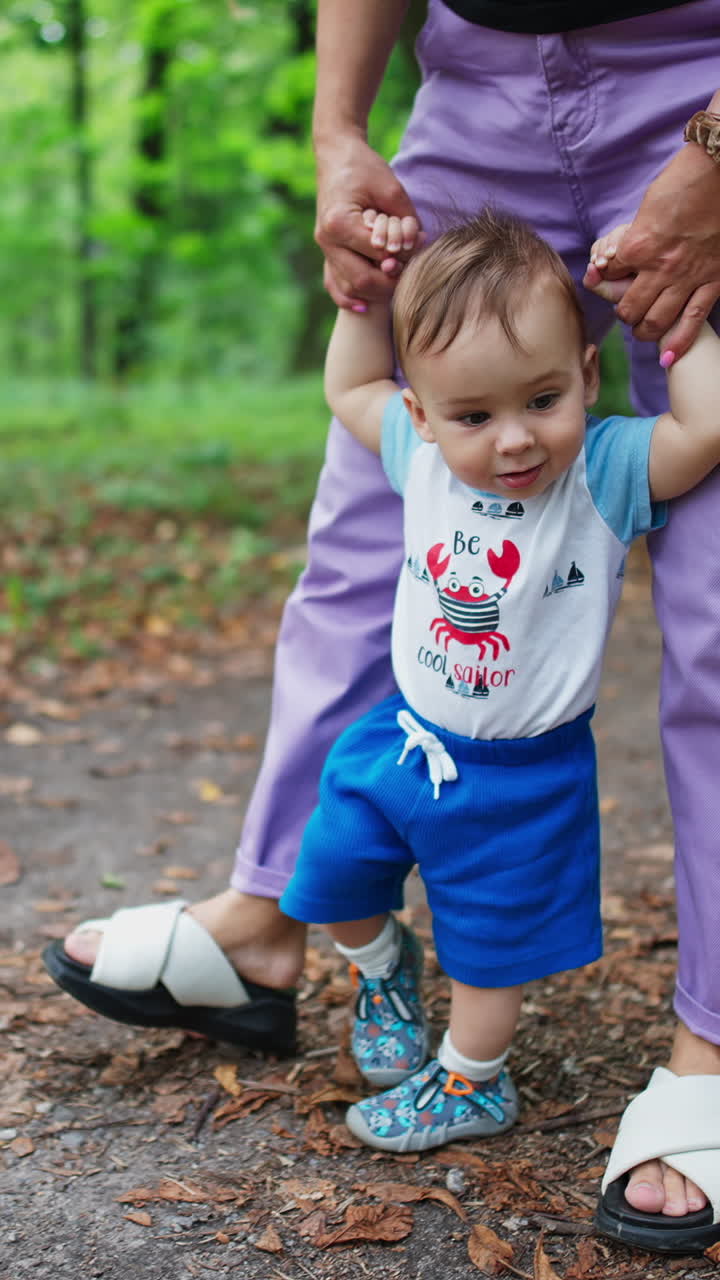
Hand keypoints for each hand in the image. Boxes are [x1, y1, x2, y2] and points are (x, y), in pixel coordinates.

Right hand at [315, 133, 419, 308]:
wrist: (337, 156)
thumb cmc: (365, 168)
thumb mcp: (391, 187)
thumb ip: (404, 219)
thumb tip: (417, 247)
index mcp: (339, 222)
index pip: (378, 255)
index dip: (402, 256)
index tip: (417, 248)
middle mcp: (326, 240)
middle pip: (362, 280)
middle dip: (390, 283)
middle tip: (411, 276)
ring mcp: (324, 249)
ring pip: (349, 288)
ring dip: (375, 293)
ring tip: (396, 286)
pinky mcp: (326, 252)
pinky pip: (334, 284)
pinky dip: (349, 298)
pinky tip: (364, 307)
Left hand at [583, 142, 719, 358]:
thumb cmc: (685, 180)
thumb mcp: (648, 205)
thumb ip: (633, 235)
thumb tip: (617, 256)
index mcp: (638, 245)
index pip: (609, 275)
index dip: (605, 277)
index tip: (607, 276)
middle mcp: (660, 267)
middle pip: (629, 308)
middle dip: (624, 313)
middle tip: (627, 310)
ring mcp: (687, 278)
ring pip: (656, 321)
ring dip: (644, 330)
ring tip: (642, 329)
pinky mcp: (713, 282)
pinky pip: (692, 321)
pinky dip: (678, 343)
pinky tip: (667, 358)